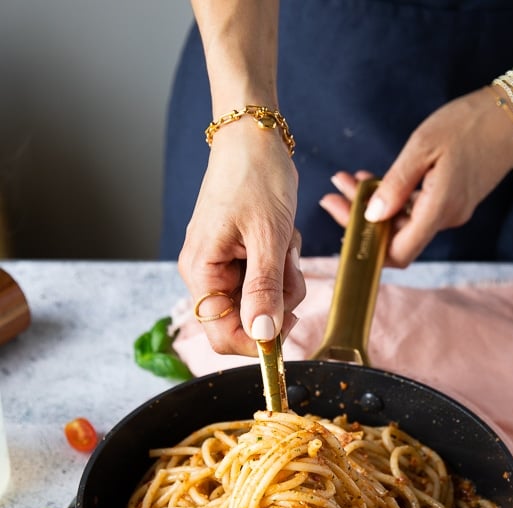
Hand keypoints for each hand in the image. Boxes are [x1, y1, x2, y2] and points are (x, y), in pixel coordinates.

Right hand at [178, 122, 305, 355]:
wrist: (254, 137)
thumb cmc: (256, 177)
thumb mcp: (268, 237)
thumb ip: (264, 289)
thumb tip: (262, 336)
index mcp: (202, 272)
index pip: (222, 336)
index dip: (257, 343)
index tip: (290, 327)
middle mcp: (206, 274)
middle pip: (246, 321)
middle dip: (277, 302)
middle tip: (290, 266)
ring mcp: (223, 266)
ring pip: (262, 303)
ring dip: (285, 281)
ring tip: (286, 244)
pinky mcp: (240, 257)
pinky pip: (266, 281)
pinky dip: (282, 267)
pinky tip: (282, 239)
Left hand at [319, 88, 512, 266]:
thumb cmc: (469, 123)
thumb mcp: (424, 147)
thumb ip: (396, 185)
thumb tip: (371, 217)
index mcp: (439, 209)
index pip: (398, 252)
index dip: (366, 245)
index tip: (340, 217)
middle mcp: (446, 218)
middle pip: (395, 236)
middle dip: (360, 217)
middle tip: (335, 190)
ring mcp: (451, 211)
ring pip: (404, 221)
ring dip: (375, 204)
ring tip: (351, 179)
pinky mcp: (453, 200)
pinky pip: (416, 209)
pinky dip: (394, 197)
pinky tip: (376, 180)